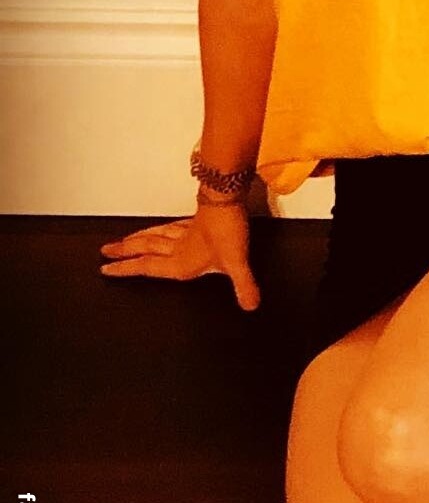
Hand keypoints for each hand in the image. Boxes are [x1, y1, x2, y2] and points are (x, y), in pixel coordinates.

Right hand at [99, 202, 261, 310]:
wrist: (229, 198)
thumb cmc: (227, 228)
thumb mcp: (236, 262)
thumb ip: (243, 285)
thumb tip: (250, 305)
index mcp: (181, 261)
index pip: (146, 266)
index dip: (126, 269)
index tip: (106, 269)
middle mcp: (178, 246)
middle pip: (144, 248)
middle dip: (124, 251)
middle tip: (105, 252)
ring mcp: (185, 231)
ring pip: (155, 235)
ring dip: (137, 238)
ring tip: (124, 240)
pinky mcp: (194, 219)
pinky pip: (170, 225)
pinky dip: (160, 228)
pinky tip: (161, 228)